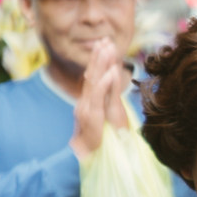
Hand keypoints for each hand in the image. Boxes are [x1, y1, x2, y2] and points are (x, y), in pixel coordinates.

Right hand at [68, 40, 127, 160]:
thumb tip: (105, 92)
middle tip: (105, 39)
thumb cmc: (96, 139)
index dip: (98, 60)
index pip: (93, 76)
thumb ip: (102, 104)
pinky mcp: (92, 117)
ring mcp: (87, 108)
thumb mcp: (101, 118)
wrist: (86, 157)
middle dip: (98, 56)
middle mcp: (86, 101)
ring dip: (101, 64)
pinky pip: (99, 97)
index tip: (104, 44)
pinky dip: (104, 84)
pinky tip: (110, 72)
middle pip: (92, 74)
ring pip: (94, 81)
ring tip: (107, 48)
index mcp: (89, 100)